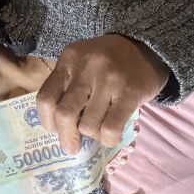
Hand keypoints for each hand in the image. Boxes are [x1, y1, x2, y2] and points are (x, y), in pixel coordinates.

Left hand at [36, 34, 169, 153]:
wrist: (148, 46)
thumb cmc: (110, 60)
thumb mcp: (83, 62)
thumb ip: (68, 86)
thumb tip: (60, 128)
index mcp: (69, 59)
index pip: (46, 98)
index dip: (47, 121)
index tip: (55, 130)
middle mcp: (86, 67)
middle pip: (65, 114)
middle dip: (67, 137)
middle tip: (72, 147)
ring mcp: (108, 80)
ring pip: (88, 125)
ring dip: (92, 136)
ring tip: (98, 133)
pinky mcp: (129, 93)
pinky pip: (111, 128)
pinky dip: (108, 140)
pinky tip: (111, 138)